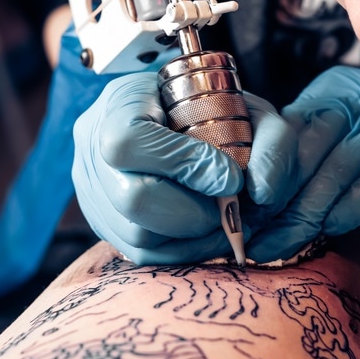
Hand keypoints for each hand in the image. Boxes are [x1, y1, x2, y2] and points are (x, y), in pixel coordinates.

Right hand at [71, 72, 298, 264]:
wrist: (173, 113)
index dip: (185, 165)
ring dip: (194, 235)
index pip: (131, 143)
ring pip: (138, 236)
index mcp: (116, 107)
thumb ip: (267, 141)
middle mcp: (92, 154)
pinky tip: (209, 231)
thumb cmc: (211, 104)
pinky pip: (142, 253)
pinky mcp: (105, 225)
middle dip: (195, 211)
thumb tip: (256, 193)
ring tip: (224, 219)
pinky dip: (184, 248)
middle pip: (133, 201)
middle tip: (229, 206)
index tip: (230, 176)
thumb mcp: (247, 106)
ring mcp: (93, 195)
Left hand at [247, 66, 359, 262]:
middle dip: (276, 203)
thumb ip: (300, 154)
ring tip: (279, 244)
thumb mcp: (340, 131)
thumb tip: (246, 201)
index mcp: (330, 91)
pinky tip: (329, 230)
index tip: (245, 203)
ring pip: (335, 175)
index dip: (262, 166)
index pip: (285, 126)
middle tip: (252, 236)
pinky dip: (346, 213)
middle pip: (306, 154)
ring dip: (304, 218)